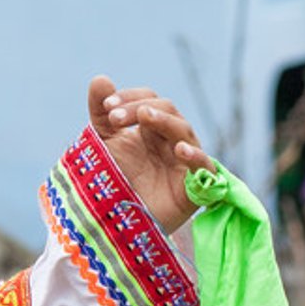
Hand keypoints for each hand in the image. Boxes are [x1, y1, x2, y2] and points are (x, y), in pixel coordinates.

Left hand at [87, 76, 214, 232]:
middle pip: (166, 110)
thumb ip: (102, 114)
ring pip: (184, 131)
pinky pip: (205, 167)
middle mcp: (171, 141)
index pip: (148, 100)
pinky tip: (181, 150)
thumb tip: (99, 78)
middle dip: (140, 108)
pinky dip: (196, 156)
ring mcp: (185, 162)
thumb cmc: (116, 185)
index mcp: (151, 129)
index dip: (130, 98)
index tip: (105, 107)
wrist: (119, 226)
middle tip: (114, 118)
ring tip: (145, 116)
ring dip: (164, 121)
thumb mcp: (104, 146)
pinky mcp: (195, 187)